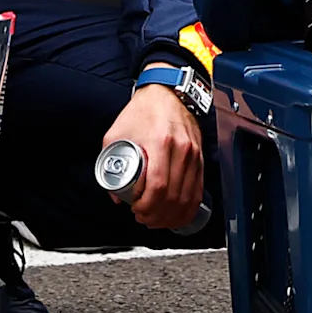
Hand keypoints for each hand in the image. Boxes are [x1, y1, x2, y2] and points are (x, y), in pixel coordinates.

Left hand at [99, 84, 204, 230]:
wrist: (167, 92)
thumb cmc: (143, 110)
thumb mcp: (117, 133)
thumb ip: (111, 162)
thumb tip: (116, 195)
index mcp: (160, 142)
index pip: (158, 186)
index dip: (147, 205)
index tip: (136, 209)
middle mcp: (181, 150)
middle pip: (173, 196)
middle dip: (157, 214)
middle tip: (143, 218)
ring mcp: (194, 155)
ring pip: (187, 197)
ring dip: (172, 216)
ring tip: (156, 220)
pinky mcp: (200, 159)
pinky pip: (198, 190)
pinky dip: (188, 208)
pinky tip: (177, 215)